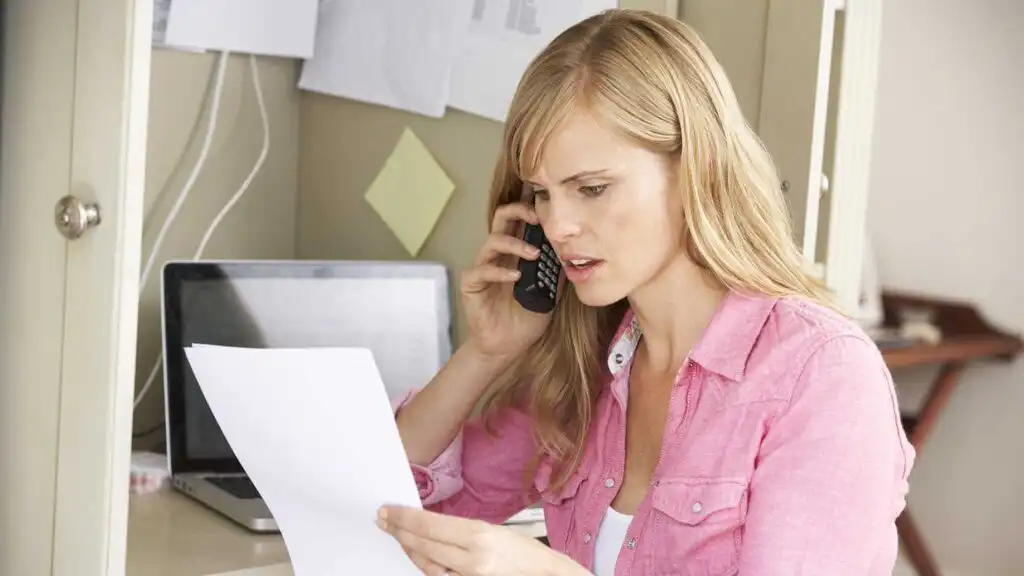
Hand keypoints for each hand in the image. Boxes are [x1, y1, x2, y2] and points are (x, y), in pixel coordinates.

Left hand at [377, 506, 586, 575]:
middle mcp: (471, 560)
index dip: (403, 518)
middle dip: (399, 532)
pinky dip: (425, 565)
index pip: (428, 526)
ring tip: (398, 535)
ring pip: (425, 565)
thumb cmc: (527, 555)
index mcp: (479, 537)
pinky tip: (418, 555)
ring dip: (408, 549)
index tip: (388, 511)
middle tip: (383, 520)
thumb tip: (431, 526)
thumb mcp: (494, 531)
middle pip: (422, 545)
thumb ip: (462, 530)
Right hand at [460, 202, 553, 360]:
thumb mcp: (550, 292)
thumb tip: (573, 252)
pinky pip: (481, 270)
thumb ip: (556, 271)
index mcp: (516, 253)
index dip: (530, 209)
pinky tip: (516, 276)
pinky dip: (500, 271)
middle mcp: (498, 255)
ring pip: (492, 241)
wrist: (507, 346)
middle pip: (501, 218)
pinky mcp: (472, 284)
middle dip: (519, 211)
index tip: (549, 211)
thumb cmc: (526, 318)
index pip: (519, 220)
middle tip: (537, 219)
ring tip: (534, 254)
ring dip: (515, 244)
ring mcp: (483, 267)